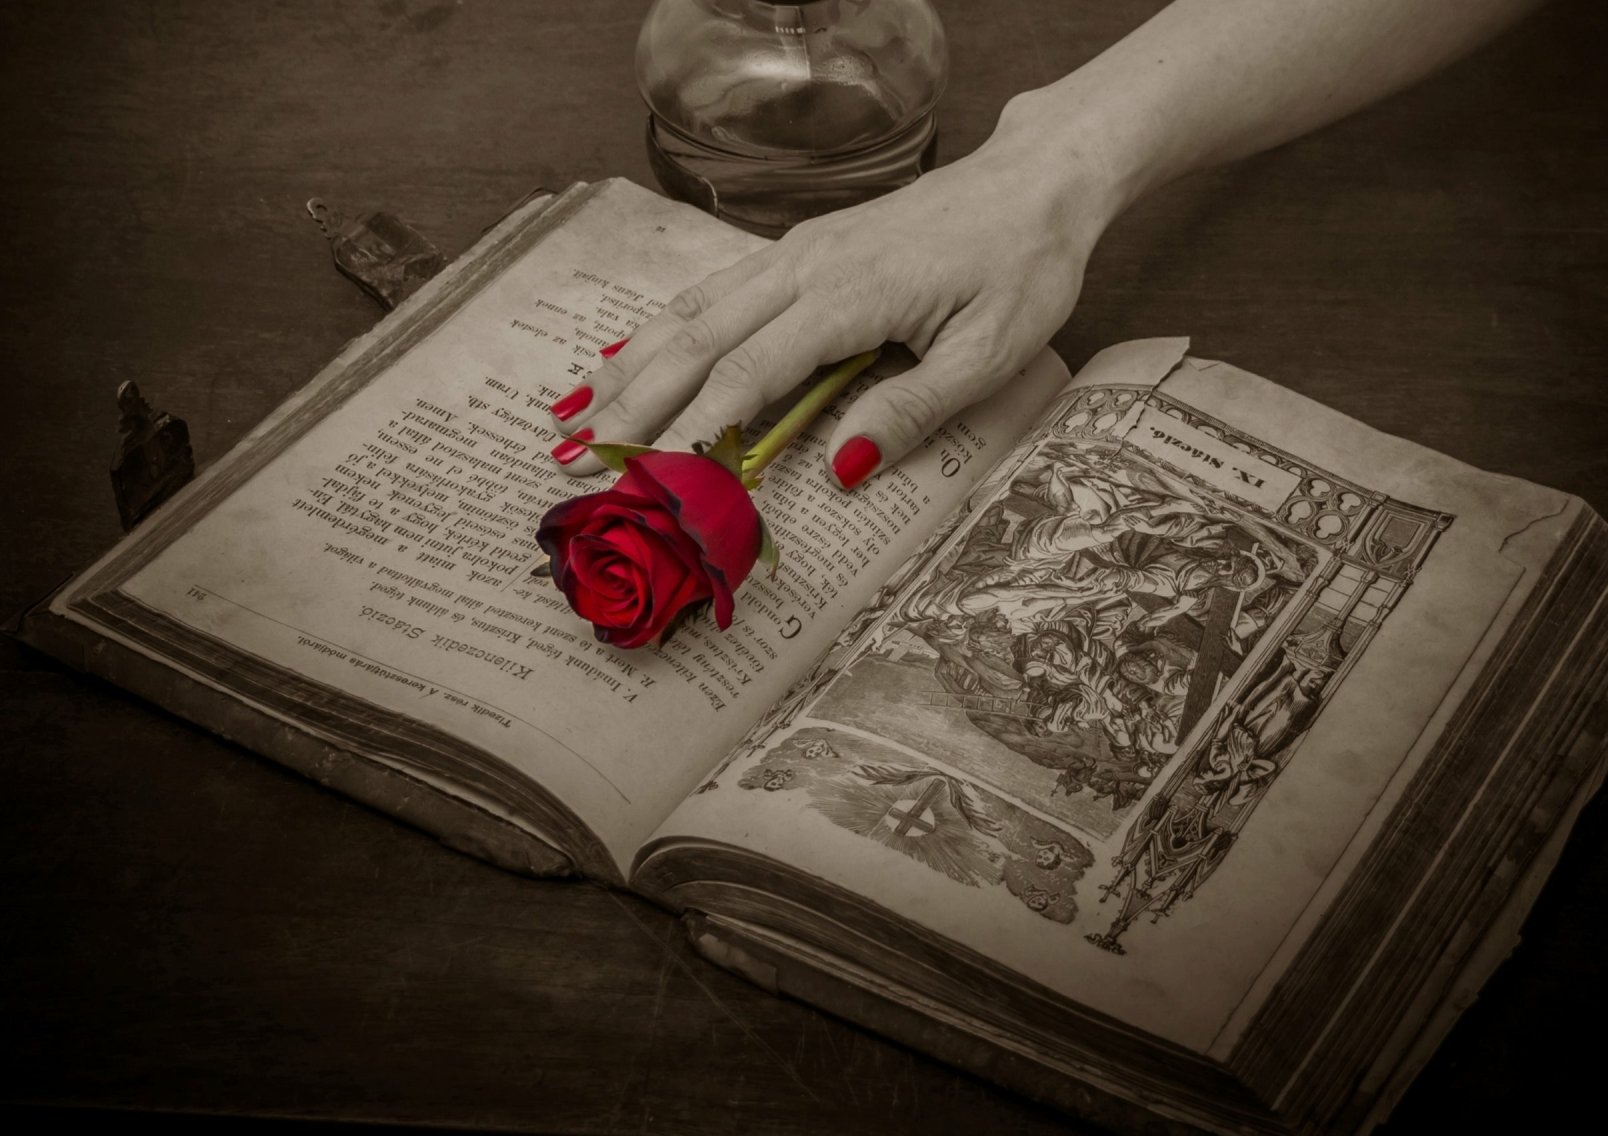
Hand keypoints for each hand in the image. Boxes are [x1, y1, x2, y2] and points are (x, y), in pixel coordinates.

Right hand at [549, 128, 1114, 488]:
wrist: (1035, 184)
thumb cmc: (1021, 267)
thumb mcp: (988, 352)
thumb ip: (913, 408)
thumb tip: (842, 470)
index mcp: (849, 295)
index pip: (750, 371)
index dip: (694, 430)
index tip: (649, 480)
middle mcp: (805, 266)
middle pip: (697, 340)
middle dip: (632, 404)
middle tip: (575, 459)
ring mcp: (797, 253)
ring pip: (692, 311)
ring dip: (630, 365)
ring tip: (572, 414)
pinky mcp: (801, 251)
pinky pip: (714, 292)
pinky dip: (661, 330)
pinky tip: (627, 355)